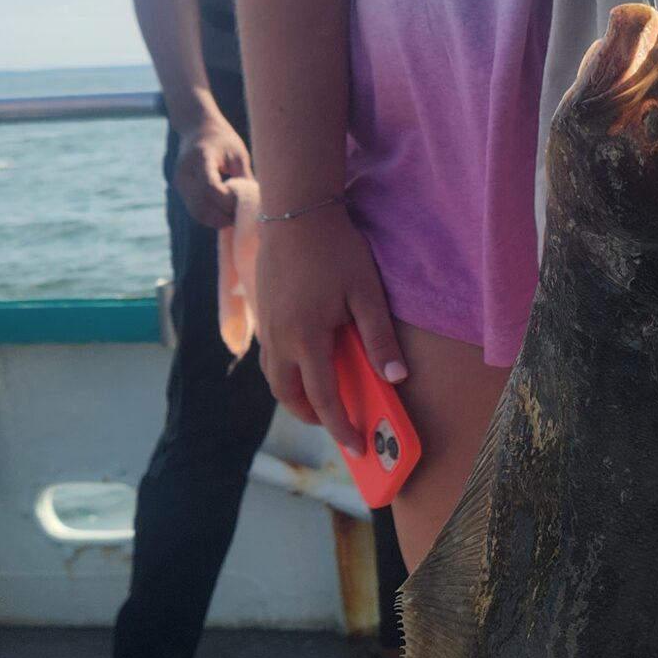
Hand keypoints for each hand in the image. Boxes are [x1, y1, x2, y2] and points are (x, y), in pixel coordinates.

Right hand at [173, 113, 251, 228]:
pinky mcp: (182, 189)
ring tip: (236, 217)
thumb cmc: (222, 139)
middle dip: (224, 215)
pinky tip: (226, 215)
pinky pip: (195, 210)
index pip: (210, 187)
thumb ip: (244, 177)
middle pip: (202, 204)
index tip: (243, 202)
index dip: (227, 200)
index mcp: (200, 158)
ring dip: (217, 220)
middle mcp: (185, 172)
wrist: (197, 127)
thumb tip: (257, 202)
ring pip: (197, 212)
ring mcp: (181, 182)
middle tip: (243, 215)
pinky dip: (211, 218)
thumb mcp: (237, 153)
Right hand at [253, 207, 406, 457]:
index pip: (323, 398)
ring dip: (294, 394)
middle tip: (336, 422)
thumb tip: (395, 378)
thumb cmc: (336, 250)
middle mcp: (279, 339)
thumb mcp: (367, 294)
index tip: (356, 446)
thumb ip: (380, 339)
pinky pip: (268, 355)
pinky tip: (304, 360)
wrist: (296, 211)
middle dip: (311, 415)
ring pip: (273, 376)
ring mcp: (266, 325)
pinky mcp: (262, 311)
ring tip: (320, 396)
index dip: (340, 426)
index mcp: (306, 339)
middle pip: (288, 394)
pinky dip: (284, 370)